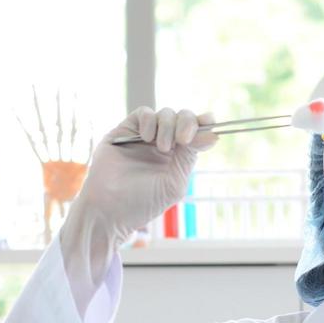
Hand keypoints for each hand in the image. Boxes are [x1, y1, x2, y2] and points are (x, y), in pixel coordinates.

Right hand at [71, 107, 218, 243]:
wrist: (110, 209)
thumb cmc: (143, 202)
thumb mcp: (174, 181)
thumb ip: (189, 156)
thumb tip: (213, 134)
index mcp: (177, 156)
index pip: (195, 132)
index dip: (204, 122)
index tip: (210, 120)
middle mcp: (162, 143)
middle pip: (182, 118)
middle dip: (187, 123)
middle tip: (183, 139)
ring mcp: (144, 137)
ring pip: (165, 114)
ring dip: (168, 126)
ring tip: (161, 147)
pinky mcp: (125, 131)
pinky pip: (143, 113)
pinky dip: (150, 120)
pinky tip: (147, 137)